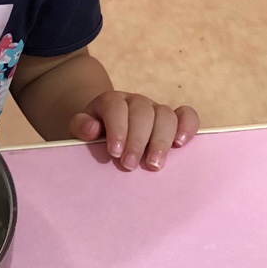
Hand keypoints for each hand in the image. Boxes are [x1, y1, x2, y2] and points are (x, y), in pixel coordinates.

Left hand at [68, 91, 198, 171]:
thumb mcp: (79, 129)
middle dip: (137, 140)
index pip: (116, 108)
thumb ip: (80, 126)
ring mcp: (155, 109)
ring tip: (154, 164)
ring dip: (161, 140)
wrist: (104, 129)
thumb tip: (91, 129)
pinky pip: (186, 115)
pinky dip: (187, 126)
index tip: (114, 152)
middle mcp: (135, 102)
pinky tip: (181, 144)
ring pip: (165, 115)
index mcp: (111, 101)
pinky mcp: (172, 119)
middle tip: (129, 166)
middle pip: (142, 113)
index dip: (117, 128)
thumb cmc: (93, 133)